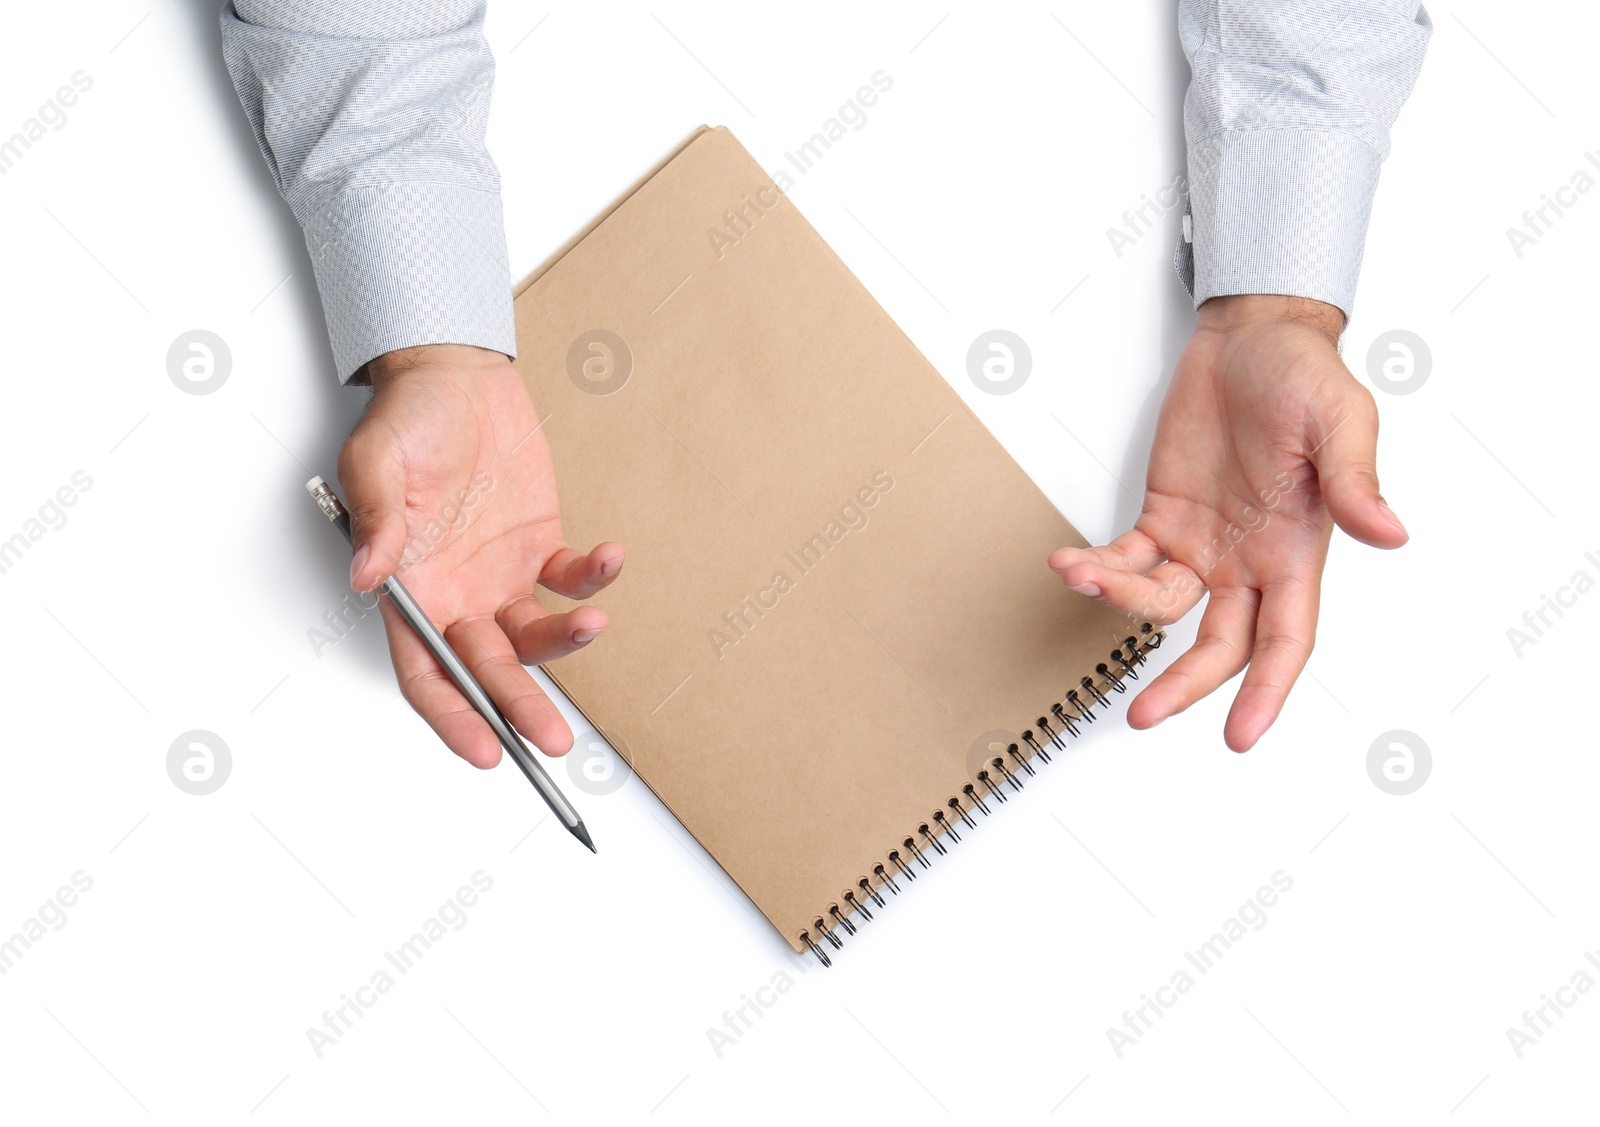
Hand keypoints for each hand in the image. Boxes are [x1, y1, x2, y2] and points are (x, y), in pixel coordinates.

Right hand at [338, 344, 622, 766]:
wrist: (456, 377)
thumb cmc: (407, 419)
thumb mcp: (375, 462)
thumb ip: (377, 522)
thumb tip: (368, 576)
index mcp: (410, 589)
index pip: (427, 673)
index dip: (452, 716)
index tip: (484, 751)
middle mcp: (457, 596)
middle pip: (488, 670)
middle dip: (518, 708)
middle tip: (551, 741)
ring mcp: (501, 578)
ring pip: (536, 637)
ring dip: (566, 644)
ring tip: (592, 626)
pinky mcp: (541, 548)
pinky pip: (571, 580)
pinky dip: (592, 580)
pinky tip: (608, 560)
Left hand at [1048, 295, 1407, 750]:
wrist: (1251, 338)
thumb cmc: (1305, 376)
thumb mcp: (1341, 421)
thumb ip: (1356, 482)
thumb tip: (1389, 534)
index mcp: (1296, 550)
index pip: (1286, 640)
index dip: (1267, 690)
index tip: (1240, 736)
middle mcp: (1249, 561)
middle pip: (1218, 645)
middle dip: (1183, 685)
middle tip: (1141, 716)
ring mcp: (1203, 544)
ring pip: (1161, 606)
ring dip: (1120, 604)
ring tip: (1082, 578)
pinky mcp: (1162, 517)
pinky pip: (1127, 561)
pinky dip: (1097, 569)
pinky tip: (1070, 563)